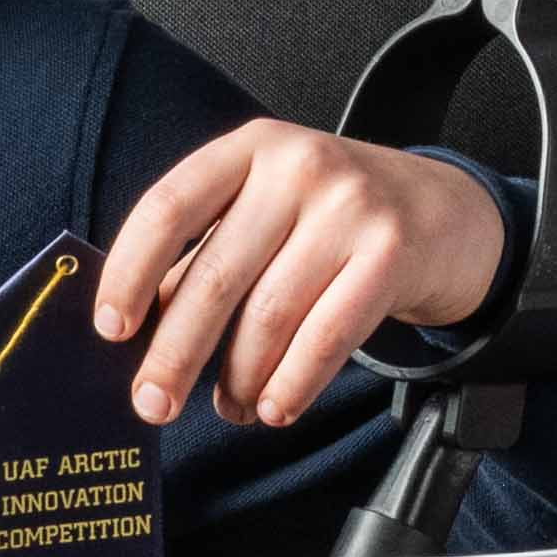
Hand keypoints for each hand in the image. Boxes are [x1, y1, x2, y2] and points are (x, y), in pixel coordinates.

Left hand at [94, 121, 507, 426]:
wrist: (445, 212)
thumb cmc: (334, 219)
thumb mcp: (267, 210)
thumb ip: (205, 255)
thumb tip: (138, 334)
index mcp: (250, 149)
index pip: (169, 207)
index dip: (130, 272)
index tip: (111, 331)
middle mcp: (299, 166)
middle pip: (217, 274)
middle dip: (176, 353)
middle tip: (152, 405)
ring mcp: (350, 206)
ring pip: (270, 315)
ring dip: (240, 379)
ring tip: (231, 408)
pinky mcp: (391, 253)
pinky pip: (326, 336)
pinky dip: (293, 384)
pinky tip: (276, 407)